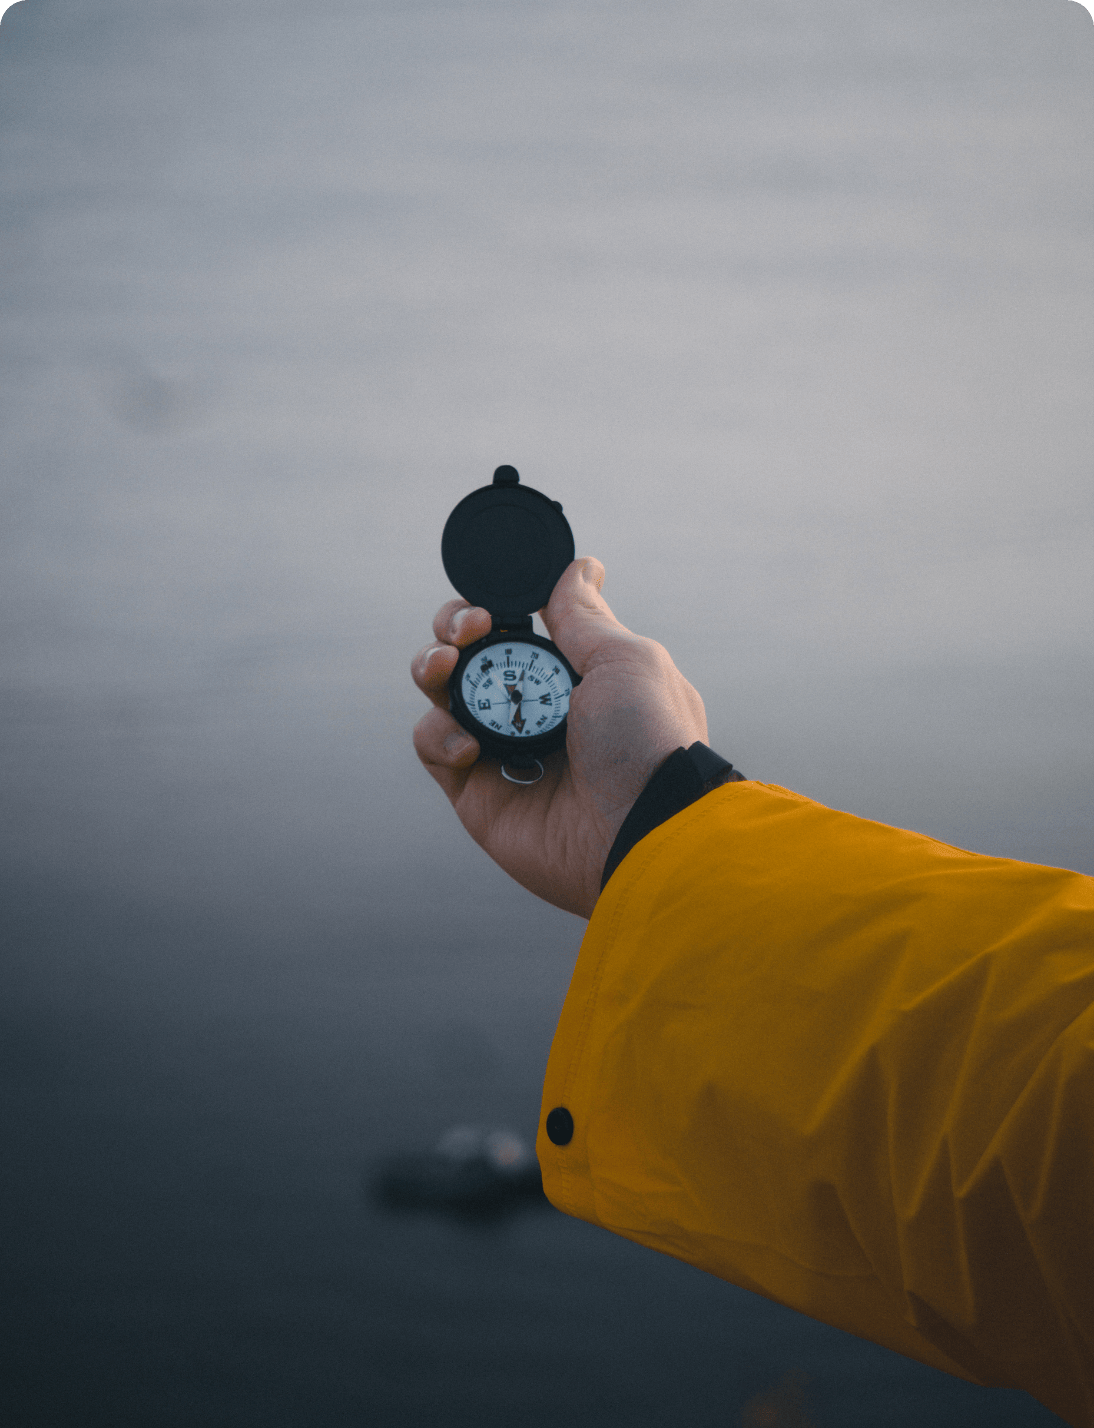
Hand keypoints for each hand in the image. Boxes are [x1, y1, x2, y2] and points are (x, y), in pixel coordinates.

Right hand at [411, 558, 708, 918]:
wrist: (643, 834)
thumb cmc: (649, 745)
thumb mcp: (627, 661)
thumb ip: (584, 617)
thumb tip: (581, 567)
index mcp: (576, 675)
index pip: (516, 628)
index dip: (491, 607)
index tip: (486, 602)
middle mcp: (537, 710)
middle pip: (471, 655)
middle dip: (453, 629)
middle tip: (465, 630)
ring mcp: (504, 751)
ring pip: (444, 695)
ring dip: (433, 669)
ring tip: (444, 667)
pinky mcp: (478, 794)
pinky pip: (435, 747)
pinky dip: (437, 734)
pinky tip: (467, 743)